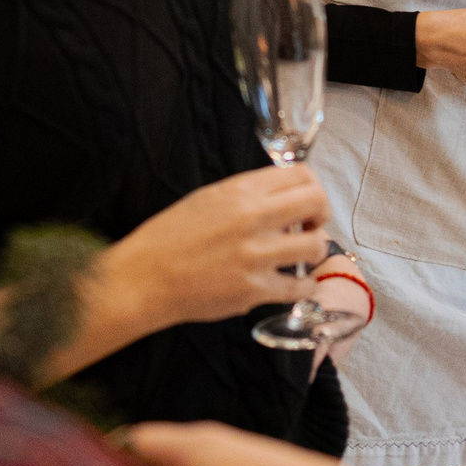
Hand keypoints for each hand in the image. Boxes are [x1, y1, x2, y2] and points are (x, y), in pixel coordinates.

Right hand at [97, 165, 333, 330]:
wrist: (144, 278)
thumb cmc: (170, 236)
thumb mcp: (208, 198)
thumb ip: (248, 194)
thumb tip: (283, 196)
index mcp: (240, 191)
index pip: (301, 175)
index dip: (312, 186)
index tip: (306, 201)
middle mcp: (252, 219)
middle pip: (316, 203)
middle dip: (321, 214)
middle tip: (312, 225)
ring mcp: (255, 256)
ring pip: (315, 246)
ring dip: (315, 250)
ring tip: (302, 255)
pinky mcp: (253, 291)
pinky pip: (299, 287)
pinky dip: (304, 286)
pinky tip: (297, 283)